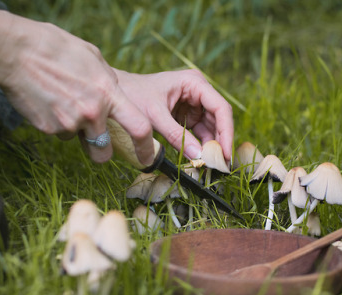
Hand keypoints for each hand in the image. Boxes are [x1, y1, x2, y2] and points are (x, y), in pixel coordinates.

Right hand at [0, 11, 153, 164]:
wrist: (17, 52)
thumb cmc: (58, 49)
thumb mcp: (95, 59)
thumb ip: (110, 83)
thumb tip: (116, 98)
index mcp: (109, 94)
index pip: (139, 128)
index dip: (147, 148)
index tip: (148, 159)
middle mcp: (91, 113)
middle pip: (104, 153)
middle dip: (102, 151)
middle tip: (95, 137)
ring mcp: (68, 123)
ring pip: (78, 140)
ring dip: (75, 130)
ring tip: (64, 103)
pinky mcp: (48, 128)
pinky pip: (58, 132)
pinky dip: (56, 122)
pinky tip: (49, 101)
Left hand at [114, 69, 233, 161]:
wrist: (115, 93)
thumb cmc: (132, 96)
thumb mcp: (154, 116)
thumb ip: (176, 135)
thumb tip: (198, 156)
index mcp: (194, 82)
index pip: (220, 108)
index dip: (226, 132)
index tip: (225, 154)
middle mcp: (198, 91)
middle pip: (219, 119)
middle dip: (220, 142)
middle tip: (221, 165)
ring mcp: (194, 103)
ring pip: (211, 127)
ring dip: (211, 146)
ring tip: (211, 165)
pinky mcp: (187, 114)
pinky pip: (200, 132)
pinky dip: (201, 145)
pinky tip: (201, 159)